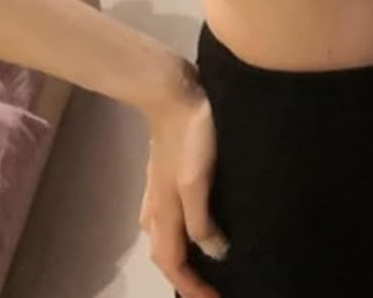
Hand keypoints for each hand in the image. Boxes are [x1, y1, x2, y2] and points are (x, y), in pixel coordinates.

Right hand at [139, 71, 227, 297]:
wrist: (174, 94)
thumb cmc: (189, 136)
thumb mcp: (197, 180)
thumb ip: (202, 219)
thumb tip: (214, 253)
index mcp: (164, 213)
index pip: (174, 264)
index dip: (193, 289)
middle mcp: (157, 208)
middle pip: (166, 255)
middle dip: (186, 279)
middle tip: (214, 289)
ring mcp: (160, 190)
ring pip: (167, 236)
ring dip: (184, 257)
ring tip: (208, 265)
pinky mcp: (169, 174)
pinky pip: (174, 216)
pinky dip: (185, 232)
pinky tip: (202, 223)